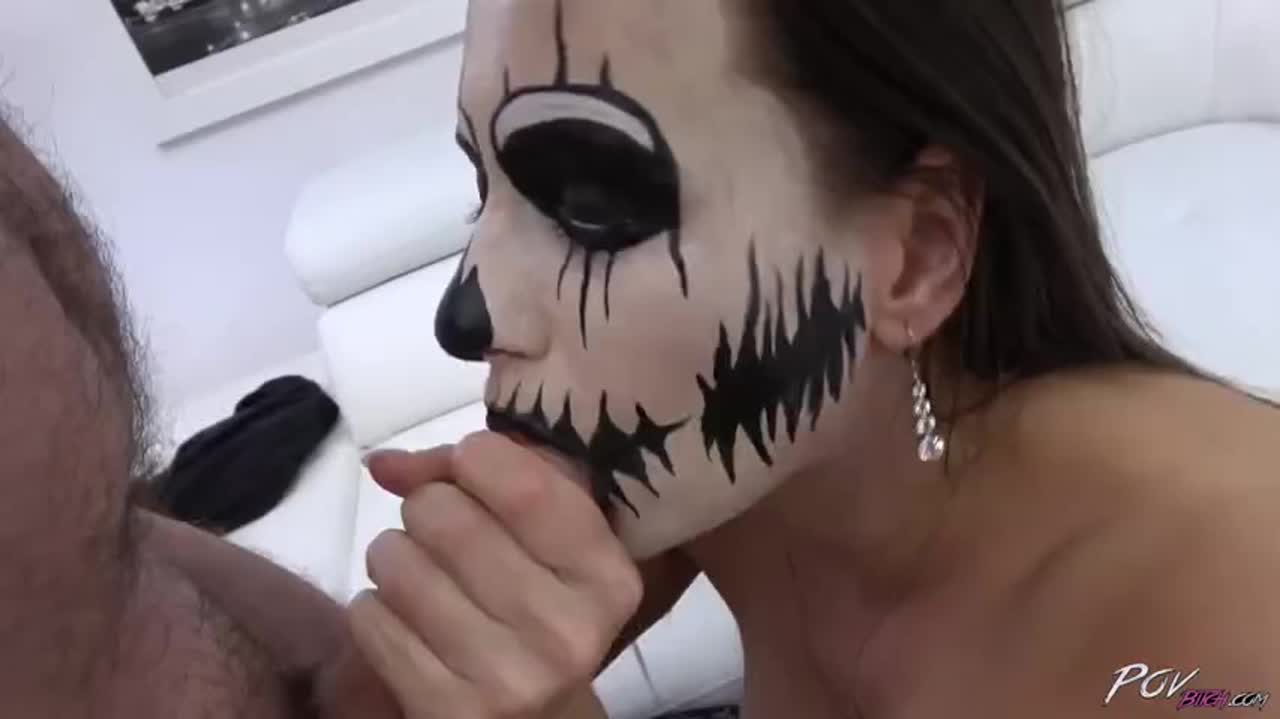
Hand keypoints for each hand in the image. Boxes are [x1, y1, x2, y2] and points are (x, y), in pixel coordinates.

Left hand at [349, 433, 640, 718]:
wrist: (541, 716)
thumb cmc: (543, 600)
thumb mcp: (548, 533)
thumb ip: (478, 478)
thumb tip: (383, 463)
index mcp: (606, 577)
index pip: (524, 484)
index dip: (478, 458)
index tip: (472, 467)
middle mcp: (566, 632)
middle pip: (445, 515)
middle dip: (429, 506)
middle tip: (442, 526)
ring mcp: (507, 679)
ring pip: (399, 562)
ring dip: (394, 553)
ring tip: (420, 568)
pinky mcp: (448, 711)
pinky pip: (372, 618)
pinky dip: (377, 605)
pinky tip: (409, 616)